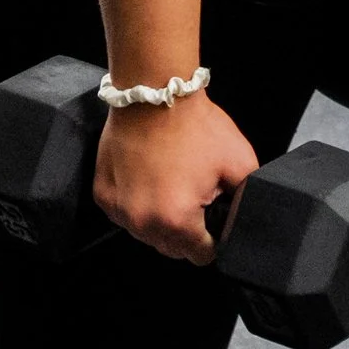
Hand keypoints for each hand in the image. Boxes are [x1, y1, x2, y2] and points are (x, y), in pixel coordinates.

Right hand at [94, 88, 258, 264]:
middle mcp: (142, 223)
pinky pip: (125, 214)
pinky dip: (137, 203)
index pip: (201, 256)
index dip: (212, 237)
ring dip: (159, 219)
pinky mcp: (103, 196)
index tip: (211, 215)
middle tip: (193, 192)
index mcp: (177, 221)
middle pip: (172, 249)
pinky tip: (149, 177)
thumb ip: (246, 199)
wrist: (155, 92)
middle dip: (186, 228)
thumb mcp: (240, 161)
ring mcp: (119, 210)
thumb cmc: (194, 124)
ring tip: (171, 182)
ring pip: (147, 234)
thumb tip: (244, 220)